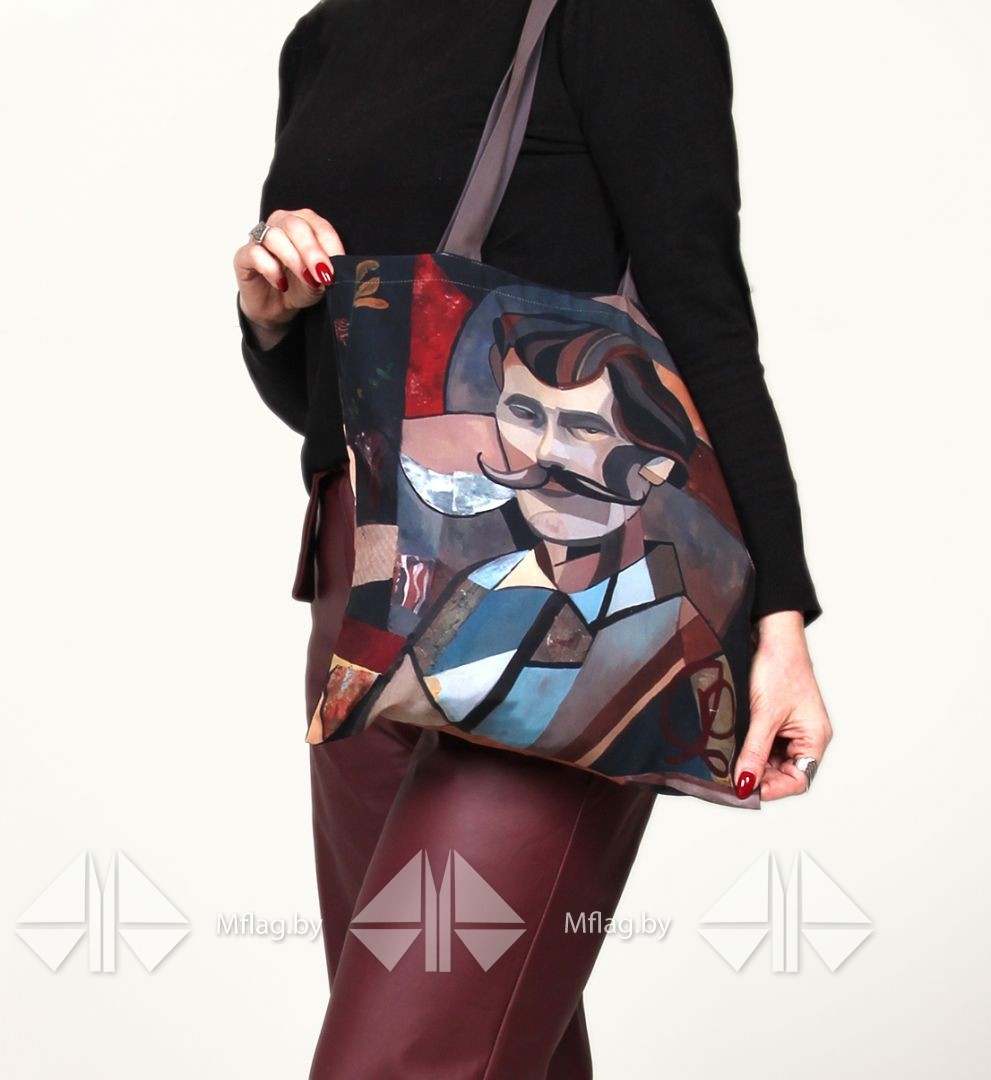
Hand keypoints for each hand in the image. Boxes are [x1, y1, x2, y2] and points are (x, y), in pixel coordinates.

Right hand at [233, 208, 344, 333]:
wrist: (277, 307)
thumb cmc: (298, 287)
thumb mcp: (320, 281)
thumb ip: (326, 272)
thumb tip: (332, 270)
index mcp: (304, 224)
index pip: (319, 225)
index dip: (330, 246)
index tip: (337, 267)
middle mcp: (281, 224)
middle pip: (295, 226)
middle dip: (312, 251)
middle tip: (323, 274)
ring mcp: (260, 238)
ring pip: (275, 236)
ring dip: (293, 260)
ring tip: (305, 279)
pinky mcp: (243, 255)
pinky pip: (255, 253)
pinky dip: (271, 269)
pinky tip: (281, 284)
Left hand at [733, 610, 831, 801]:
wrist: (772, 635)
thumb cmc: (780, 668)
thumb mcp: (765, 715)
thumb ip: (755, 751)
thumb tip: (745, 783)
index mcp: (815, 738)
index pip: (798, 780)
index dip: (772, 789)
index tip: (745, 790)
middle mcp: (806, 737)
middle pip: (784, 773)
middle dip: (759, 776)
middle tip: (730, 778)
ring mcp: (791, 729)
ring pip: (771, 760)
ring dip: (752, 763)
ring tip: (729, 762)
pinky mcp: (776, 720)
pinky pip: (763, 744)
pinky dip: (749, 749)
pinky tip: (732, 748)